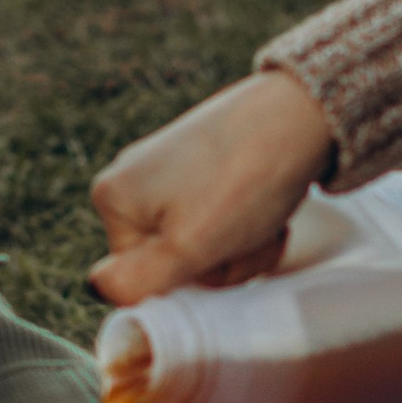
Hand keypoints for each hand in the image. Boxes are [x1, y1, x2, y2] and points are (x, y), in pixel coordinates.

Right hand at [90, 71, 336, 302]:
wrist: (304, 114)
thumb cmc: (247, 180)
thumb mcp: (190, 246)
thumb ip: (139, 280)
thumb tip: (98, 287)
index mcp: (112, 199)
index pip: (140, 281)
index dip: (189, 283)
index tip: (222, 258)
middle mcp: (131, 180)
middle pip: (173, 263)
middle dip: (220, 263)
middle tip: (251, 237)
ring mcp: (168, 170)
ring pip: (202, 245)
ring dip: (241, 247)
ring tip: (265, 221)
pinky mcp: (203, 164)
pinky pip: (219, 220)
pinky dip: (248, 224)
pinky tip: (268, 208)